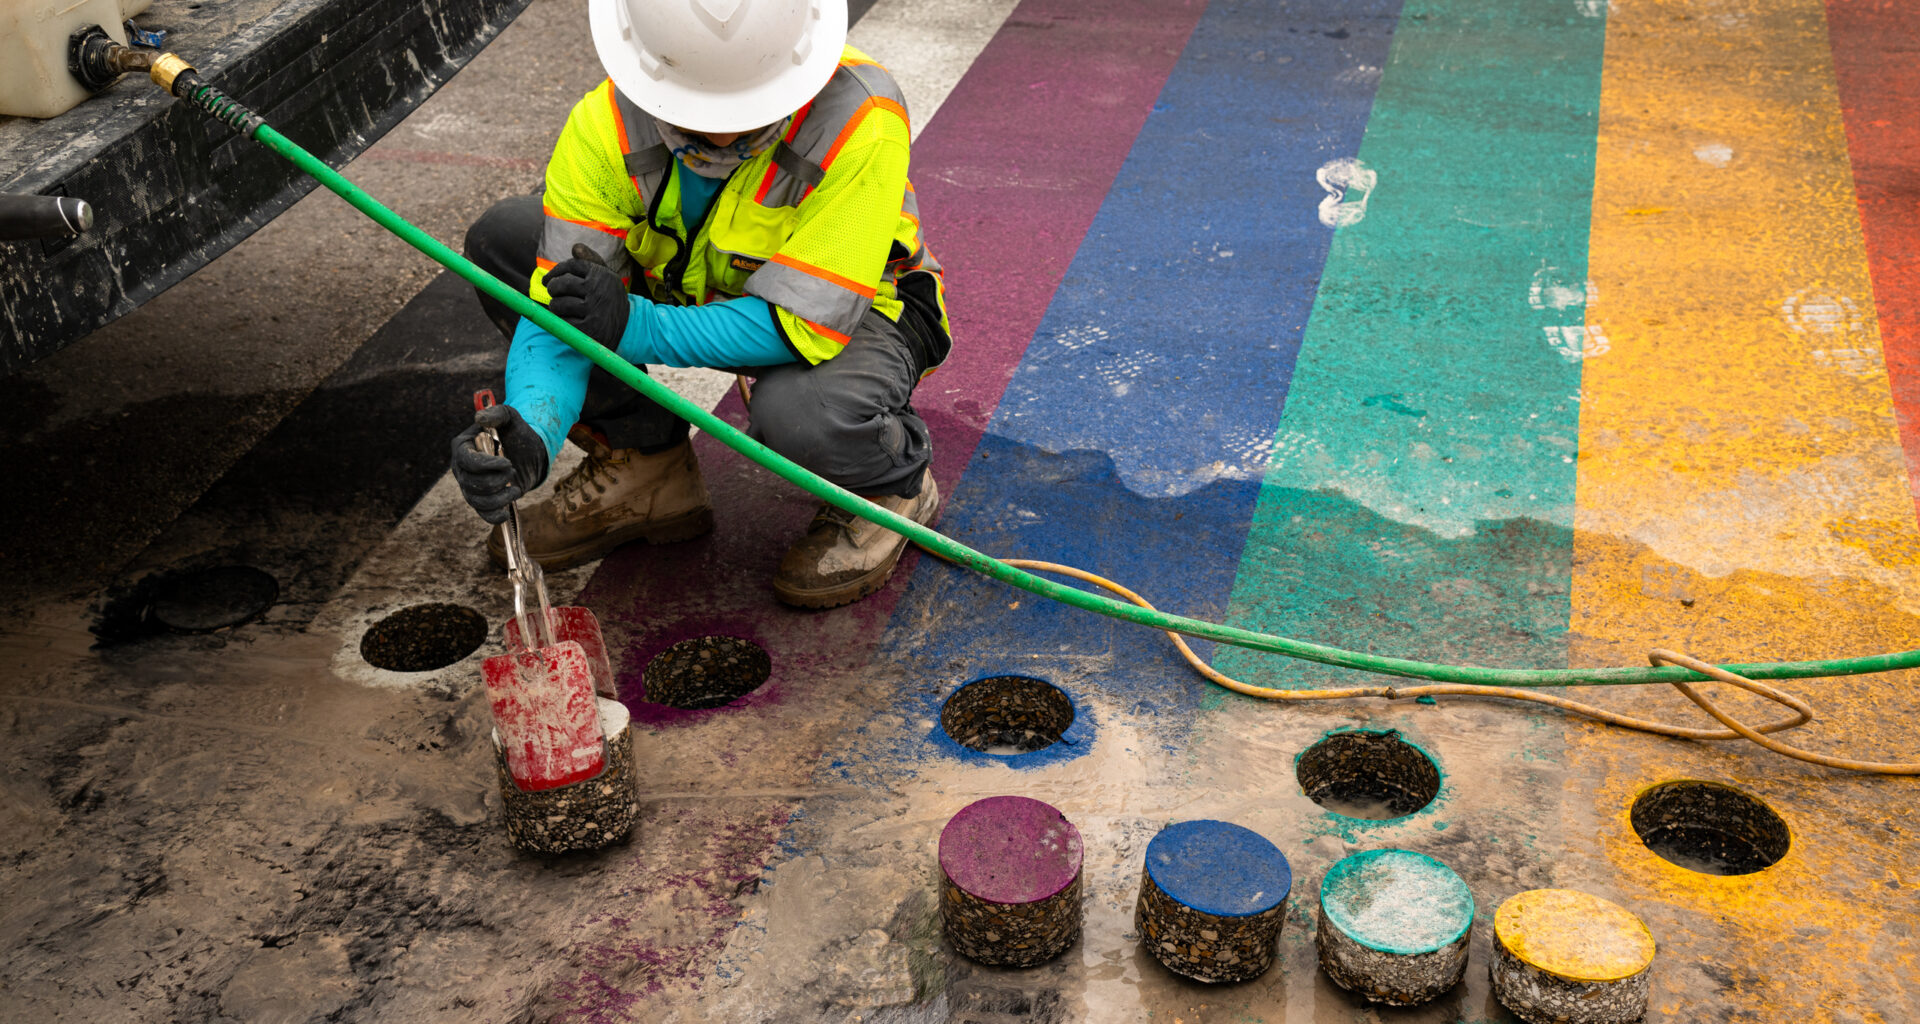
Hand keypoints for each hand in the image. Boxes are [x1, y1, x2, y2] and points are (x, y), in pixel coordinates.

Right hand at [451, 404, 548, 522]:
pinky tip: (506, 511)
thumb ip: (496, 414)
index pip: (467, 461)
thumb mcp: (509, 417)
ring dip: (501, 497)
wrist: (529, 452)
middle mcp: (461, 468)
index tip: (507, 462)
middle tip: (513, 469)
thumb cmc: (515, 432)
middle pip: (472, 483)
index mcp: (462, 446)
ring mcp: (469, 486)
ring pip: (478, 501)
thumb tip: (480, 419)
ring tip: (515, 487)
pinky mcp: (482, 500)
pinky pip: (482, 514)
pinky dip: (494, 516)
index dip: (487, 465)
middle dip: (498, 480)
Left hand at [545, 243, 630, 348]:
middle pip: (561, 284)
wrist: (628, 326)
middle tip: (553, 293)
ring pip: (558, 304)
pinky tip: (567, 320)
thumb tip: (575, 247)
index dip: (555, 271)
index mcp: (601, 274)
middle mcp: (598, 290)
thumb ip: (591, 260)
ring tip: (559, 307)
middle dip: (552, 288)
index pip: (570, 266)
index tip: (547, 279)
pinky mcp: (589, 329)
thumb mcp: (606, 276)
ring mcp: (594, 311)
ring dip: (554, 306)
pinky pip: (562, 322)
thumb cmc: (610, 297)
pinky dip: (561, 322)